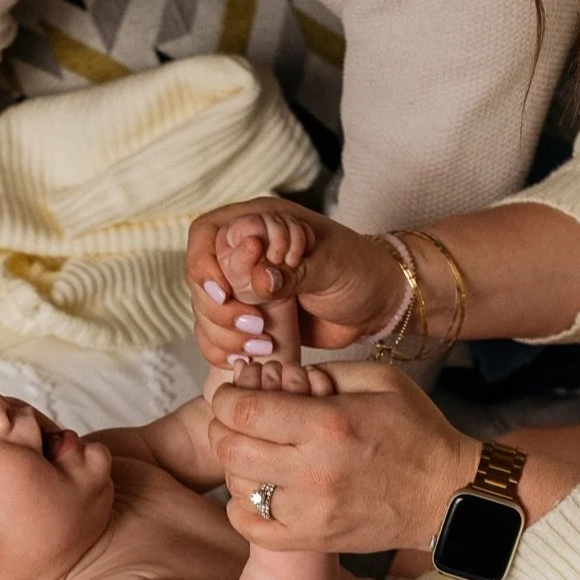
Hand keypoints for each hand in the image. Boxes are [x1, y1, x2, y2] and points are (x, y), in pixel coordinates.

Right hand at [186, 198, 407, 367]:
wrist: (379, 306)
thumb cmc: (361, 271)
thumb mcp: (331, 264)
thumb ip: (293, 271)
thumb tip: (258, 281)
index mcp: (260, 224)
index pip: (207, 235)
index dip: (205, 264)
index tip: (225, 292)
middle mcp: (244, 255)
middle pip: (200, 280)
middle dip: (218, 309)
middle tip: (255, 324)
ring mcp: (243, 290)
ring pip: (204, 313)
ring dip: (223, 333)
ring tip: (262, 343)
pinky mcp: (249, 320)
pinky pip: (217, 338)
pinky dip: (225, 351)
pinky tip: (249, 356)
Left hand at [210, 360, 478, 551]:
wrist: (449, 495)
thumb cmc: (417, 432)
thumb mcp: (380, 380)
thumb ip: (324, 372)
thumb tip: (277, 376)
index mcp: (328, 425)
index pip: (244, 411)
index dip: (227, 397)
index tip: (234, 392)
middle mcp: (314, 472)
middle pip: (230, 449)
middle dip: (224, 427)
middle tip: (238, 420)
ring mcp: (310, 512)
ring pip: (237, 487)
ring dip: (235, 464)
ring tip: (254, 450)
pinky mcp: (312, 540)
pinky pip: (251, 527)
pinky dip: (242, 506)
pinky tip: (258, 488)